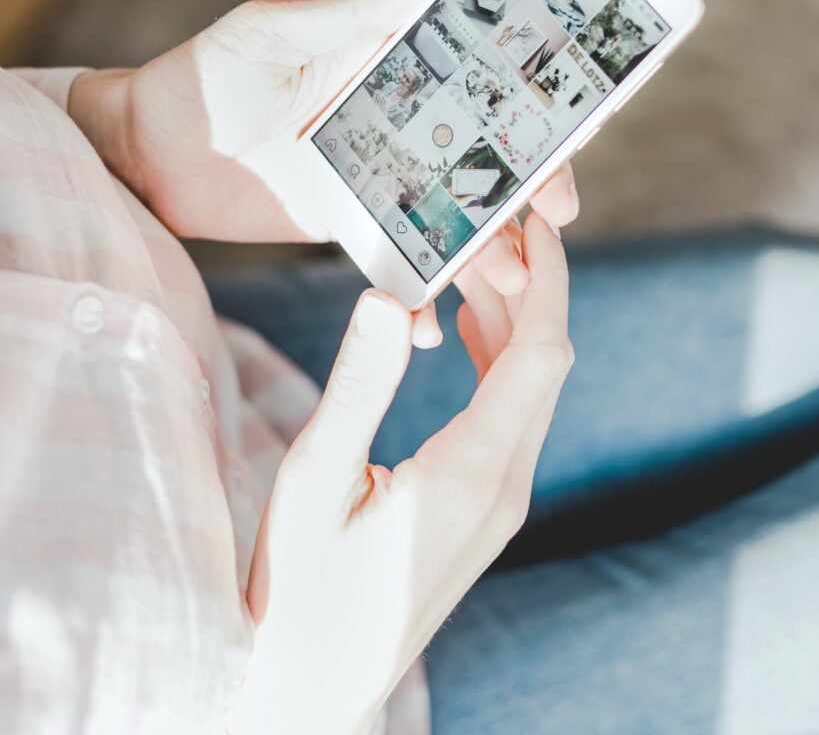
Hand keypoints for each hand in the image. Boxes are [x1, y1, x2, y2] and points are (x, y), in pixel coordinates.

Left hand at [68, 0, 578, 345]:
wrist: (148, 152)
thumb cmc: (205, 74)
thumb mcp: (275, 33)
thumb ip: (351, 14)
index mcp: (395, 70)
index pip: (484, 82)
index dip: (535, 104)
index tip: (577, 126)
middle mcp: (401, 126)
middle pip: (486, 157)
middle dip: (528, 187)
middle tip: (552, 218)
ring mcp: (381, 182)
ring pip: (455, 214)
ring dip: (487, 248)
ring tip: (506, 283)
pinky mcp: (352, 230)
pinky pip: (402, 262)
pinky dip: (421, 295)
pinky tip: (429, 327)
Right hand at [228, 211, 572, 734]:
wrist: (318, 679)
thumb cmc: (302, 586)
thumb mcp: (313, 479)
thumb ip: (356, 387)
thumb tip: (387, 299)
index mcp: (471, 473)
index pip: (542, 354)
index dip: (549, 282)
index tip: (539, 225)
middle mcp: (505, 486)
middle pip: (544, 364)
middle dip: (527, 289)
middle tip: (483, 234)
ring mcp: (503, 502)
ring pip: (530, 390)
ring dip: (511, 324)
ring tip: (467, 271)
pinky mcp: (489, 509)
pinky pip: (512, 418)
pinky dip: (499, 364)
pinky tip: (466, 332)